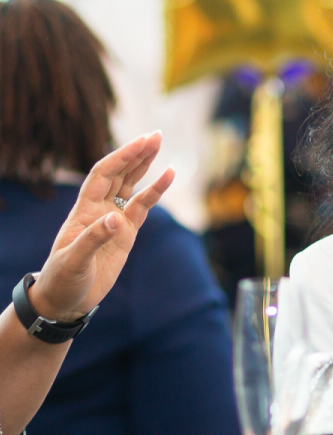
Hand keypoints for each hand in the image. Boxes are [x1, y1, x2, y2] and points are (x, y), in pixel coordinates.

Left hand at [29, 133, 173, 321]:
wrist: (66, 300)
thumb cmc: (63, 279)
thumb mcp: (73, 261)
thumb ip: (94, 238)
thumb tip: (116, 219)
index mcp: (83, 211)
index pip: (103, 175)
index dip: (121, 157)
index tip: (140, 143)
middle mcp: (99, 210)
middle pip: (119, 173)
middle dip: (136, 153)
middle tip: (156, 135)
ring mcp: (114, 220)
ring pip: (131, 185)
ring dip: (144, 165)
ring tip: (159, 144)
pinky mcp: (127, 234)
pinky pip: (143, 207)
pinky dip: (156, 192)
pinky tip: (168, 177)